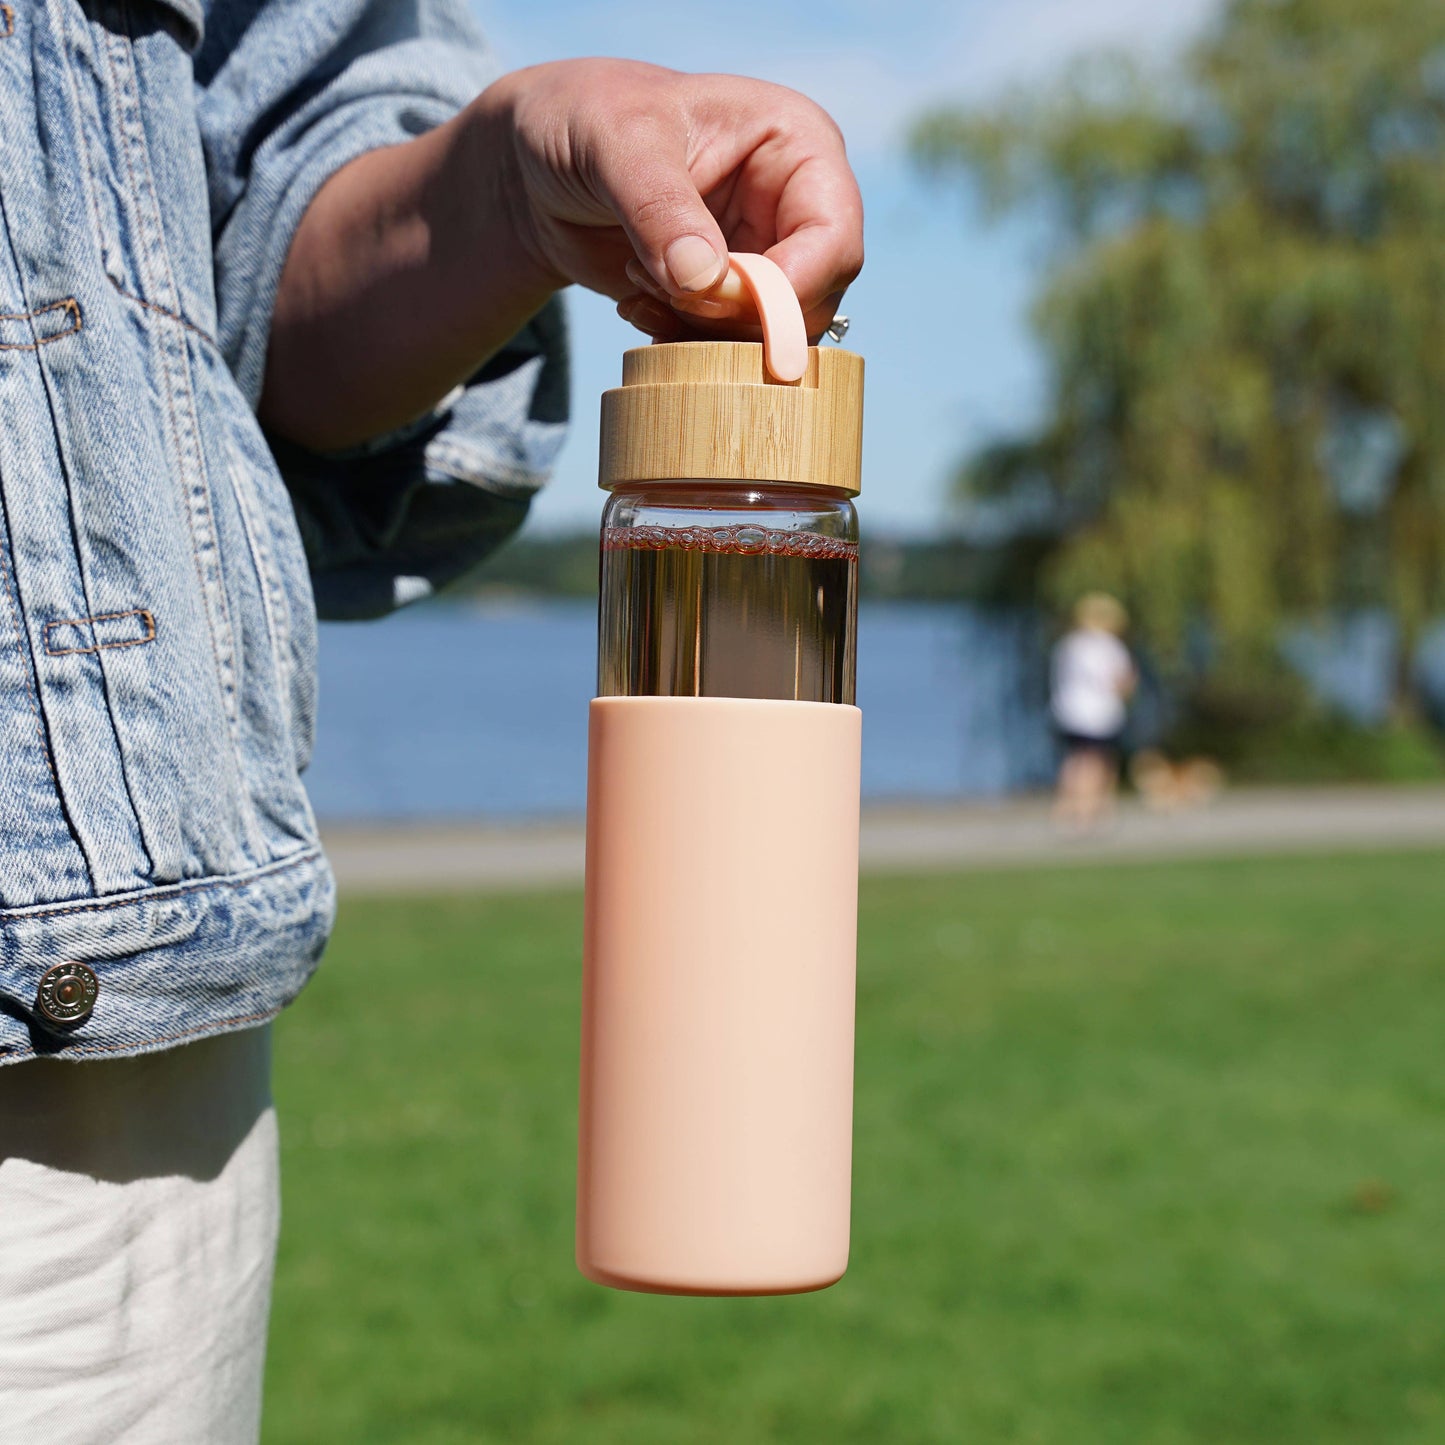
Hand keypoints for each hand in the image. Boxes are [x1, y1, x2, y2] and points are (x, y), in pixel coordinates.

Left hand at [481, 59, 863, 342]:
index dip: (787, 287)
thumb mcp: (616, 141)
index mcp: (798, 145)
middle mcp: (796, 206)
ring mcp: (766, 259)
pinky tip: (636, 306)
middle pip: (811, 300)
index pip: (833, 238)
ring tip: (639, 286)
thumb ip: (661, 207)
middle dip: (734, 315)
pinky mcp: (731, 301)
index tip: (712, 300)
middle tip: (660, 288)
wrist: (538, 170)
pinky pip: (731, 350)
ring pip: (773, 336)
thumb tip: (704, 280)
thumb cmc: (583, 122)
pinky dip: (683, 344)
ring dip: (703, 332)